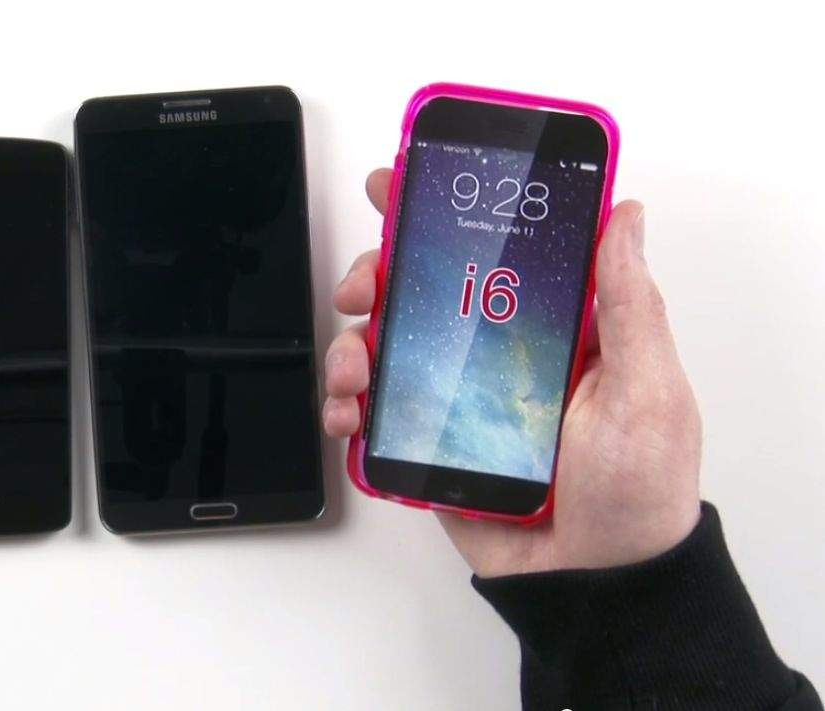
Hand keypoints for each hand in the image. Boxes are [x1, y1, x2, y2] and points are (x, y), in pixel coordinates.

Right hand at [324, 169, 702, 577]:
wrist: (592, 586)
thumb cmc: (636, 493)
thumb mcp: (647, 389)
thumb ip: (628, 304)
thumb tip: (622, 216)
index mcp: (553, 328)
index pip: (494, 252)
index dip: (443, 213)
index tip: (400, 185)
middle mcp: (498, 355)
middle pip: (420, 291)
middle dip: (378, 276)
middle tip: (365, 286)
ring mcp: (456, 399)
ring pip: (383, 346)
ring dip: (351, 343)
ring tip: (354, 368)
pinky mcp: (426, 444)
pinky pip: (370, 412)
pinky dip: (343, 405)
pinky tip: (347, 412)